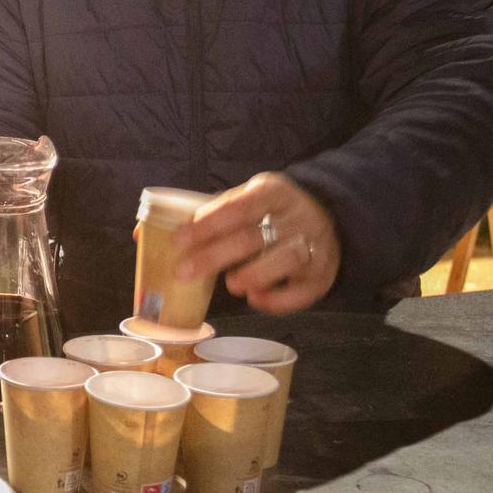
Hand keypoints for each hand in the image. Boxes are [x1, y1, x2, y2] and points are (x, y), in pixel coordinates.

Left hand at [170, 173, 339, 314]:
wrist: (328, 216)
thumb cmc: (273, 210)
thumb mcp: (250, 197)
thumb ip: (218, 210)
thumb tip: (165, 230)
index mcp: (275, 192)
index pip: (238, 208)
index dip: (206, 225)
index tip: (178, 240)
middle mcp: (297, 217)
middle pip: (254, 237)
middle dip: (215, 256)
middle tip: (184, 271)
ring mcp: (314, 246)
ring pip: (286, 259)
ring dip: (253, 274)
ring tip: (230, 285)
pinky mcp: (323, 275)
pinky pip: (302, 291)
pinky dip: (278, 300)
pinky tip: (255, 299)